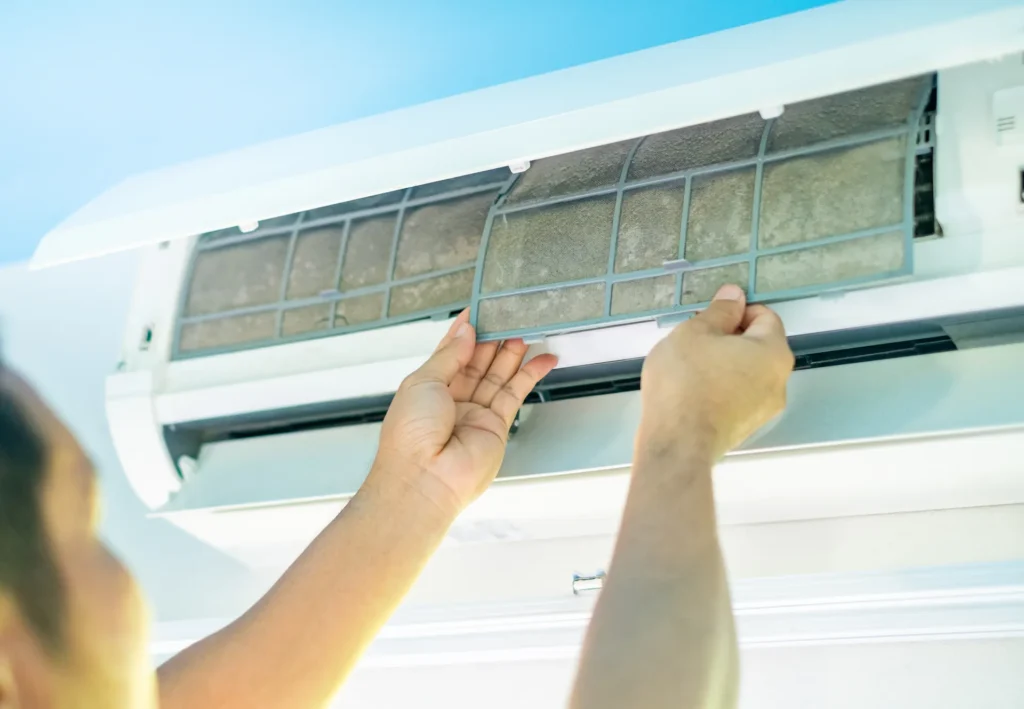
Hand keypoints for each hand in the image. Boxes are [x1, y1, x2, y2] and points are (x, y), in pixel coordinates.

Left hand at [372, 310, 557, 516]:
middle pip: (479, 361)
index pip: (451, 351)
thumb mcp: (423, 381)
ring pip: (499, 374)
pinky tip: (542, 359)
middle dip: (494, 338)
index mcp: (428, 387)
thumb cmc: (410, 435)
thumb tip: (466, 331)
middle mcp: (453, 399)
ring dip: (513, 352)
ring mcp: (476, 413)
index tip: (480, 310)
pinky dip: (530, 375)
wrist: (424, 480)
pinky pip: (516, 393)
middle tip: (510, 316)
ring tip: (528, 329)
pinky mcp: (497, 425)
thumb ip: (450, 355)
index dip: (466, 331)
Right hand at [640, 285, 793, 460]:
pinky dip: (719, 388)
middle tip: (696, 339)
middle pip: (758, 346)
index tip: (711, 314)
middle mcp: (777, 382)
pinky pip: (735, 397)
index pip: (765, 316)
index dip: (736, 310)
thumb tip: (734, 297)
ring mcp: (762, 410)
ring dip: (723, 364)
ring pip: (746, 373)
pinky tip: (691, 390)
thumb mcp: (695, 332)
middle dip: (728, 338)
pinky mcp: (743, 428)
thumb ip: (719, 311)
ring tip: (689, 367)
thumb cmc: (685, 383)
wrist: (676, 443)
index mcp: (773, 352)